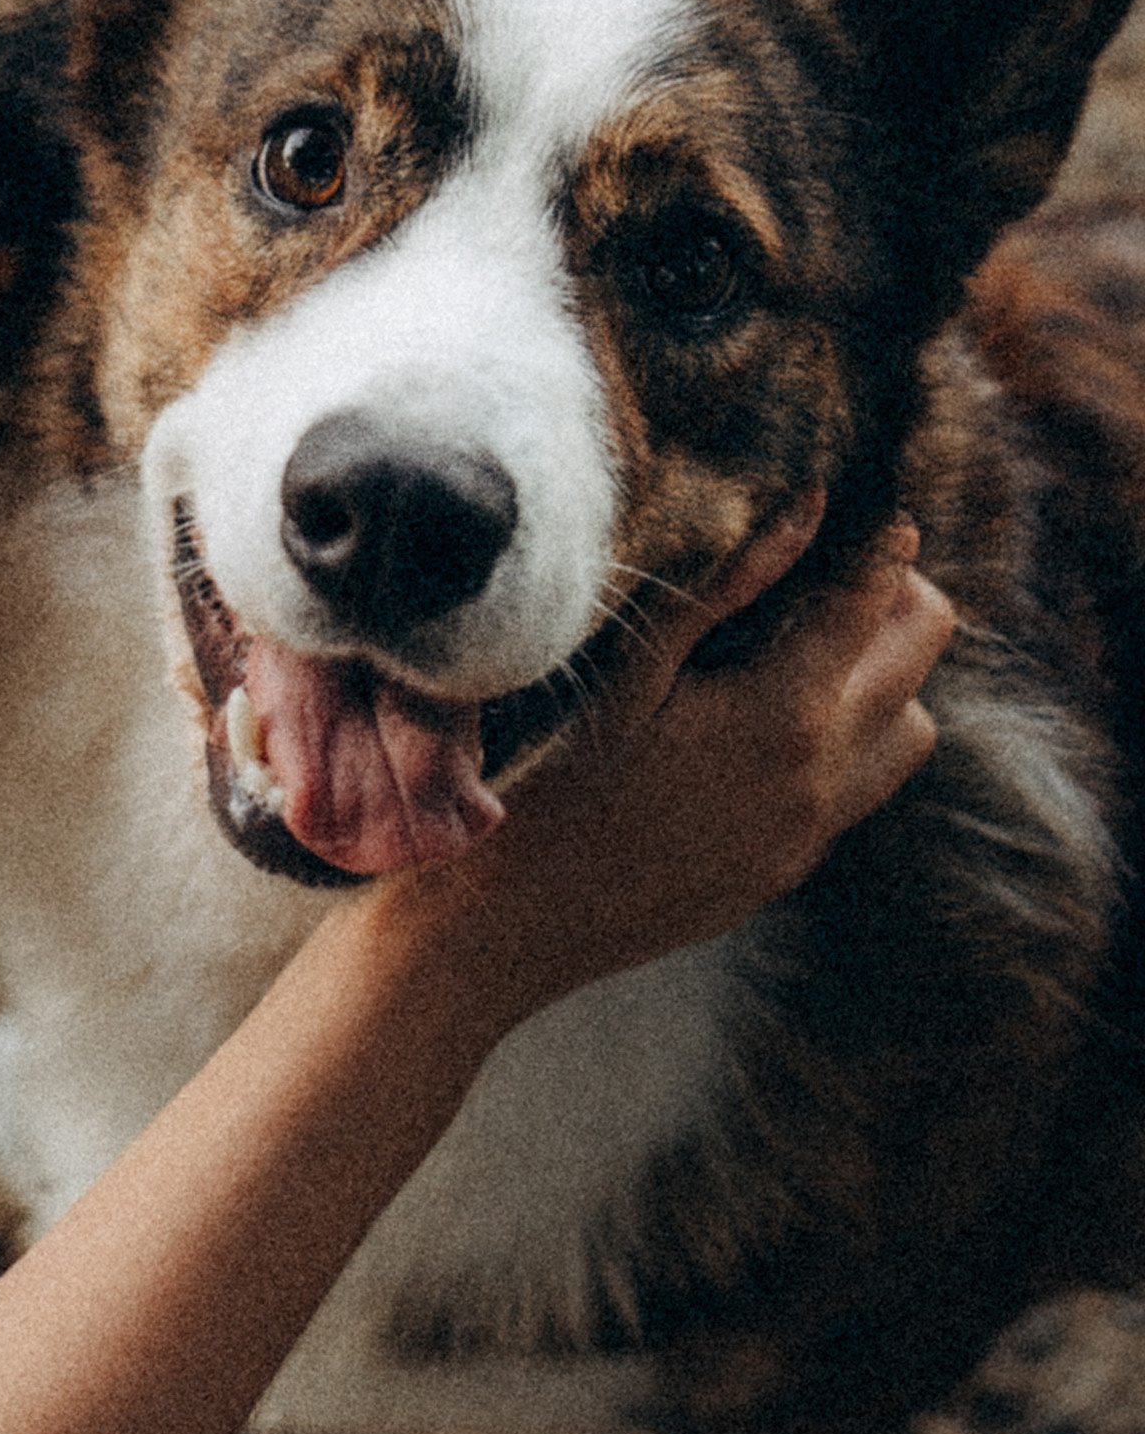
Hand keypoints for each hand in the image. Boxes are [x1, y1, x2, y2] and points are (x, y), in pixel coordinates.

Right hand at [376, 492, 954, 1030]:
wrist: (510, 925)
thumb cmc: (551, 781)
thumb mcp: (628, 669)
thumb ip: (724, 588)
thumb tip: (805, 512)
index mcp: (784, 714)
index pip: (877, 598)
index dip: (880, 540)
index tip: (871, 508)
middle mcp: (821, 777)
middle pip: (923, 655)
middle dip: (895, 598)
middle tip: (834, 572)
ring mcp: (810, 832)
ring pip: (913, 732)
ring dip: (883, 679)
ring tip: (807, 652)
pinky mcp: (787, 869)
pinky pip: (858, 791)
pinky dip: (843, 743)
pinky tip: (763, 727)